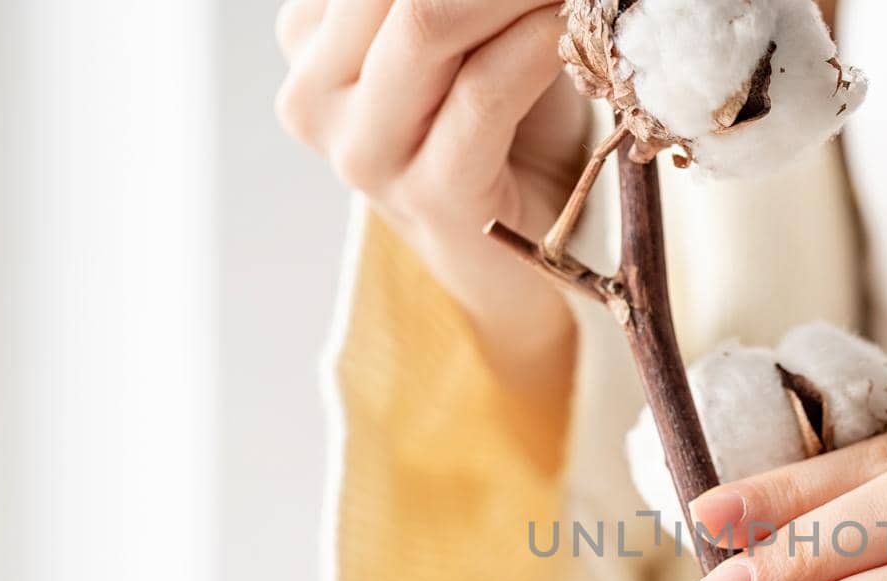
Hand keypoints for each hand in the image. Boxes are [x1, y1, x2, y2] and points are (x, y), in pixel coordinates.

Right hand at [274, 0, 588, 393]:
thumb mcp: (471, 32)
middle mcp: (314, 90)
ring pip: (428, 23)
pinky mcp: (427, 196)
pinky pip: (484, 92)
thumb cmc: (506, 124)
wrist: (520, 252)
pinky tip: (576, 26)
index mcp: (310, 35)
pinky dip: (541, 43)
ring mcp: (362, 152)